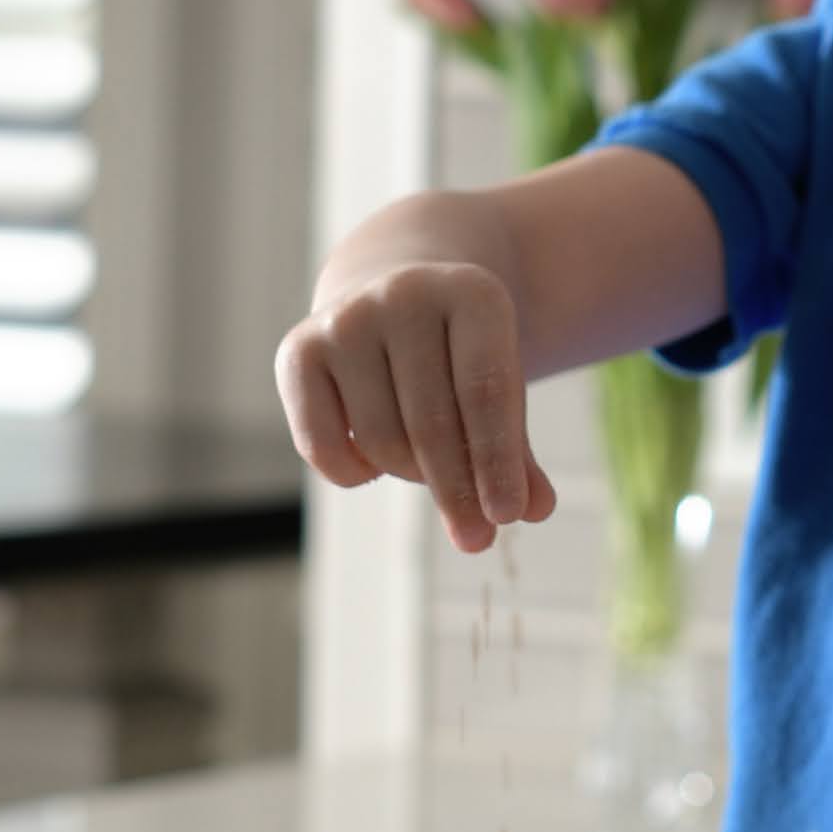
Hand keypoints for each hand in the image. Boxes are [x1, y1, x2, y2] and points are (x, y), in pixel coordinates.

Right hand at [275, 258, 553, 550]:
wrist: (395, 301)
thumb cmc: (461, 357)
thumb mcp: (501, 387)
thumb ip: (517, 450)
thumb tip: (535, 510)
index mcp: (471, 292)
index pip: (485, 391)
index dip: (497, 461)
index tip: (507, 516)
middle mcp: (404, 294)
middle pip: (431, 422)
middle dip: (457, 491)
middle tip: (477, 539)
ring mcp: (346, 318)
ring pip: (382, 440)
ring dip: (411, 476)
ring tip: (427, 470)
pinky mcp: (297, 348)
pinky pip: (323, 447)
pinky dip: (354, 475)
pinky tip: (374, 461)